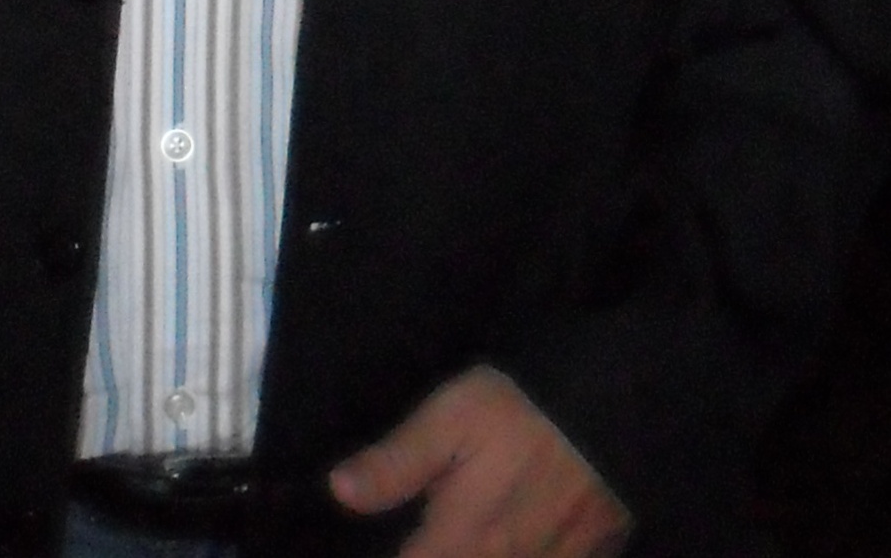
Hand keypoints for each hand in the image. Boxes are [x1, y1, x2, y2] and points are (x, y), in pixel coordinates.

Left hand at [329, 364, 631, 557]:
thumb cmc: (520, 409)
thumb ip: (397, 463)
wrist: (613, 408)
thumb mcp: (451, 417)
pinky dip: (519, 555)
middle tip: (432, 531)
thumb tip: (338, 492)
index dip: (396, 555)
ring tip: (467, 533)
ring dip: (476, 555)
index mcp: (462, 540)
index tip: (399, 541)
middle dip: (437, 555)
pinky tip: (503, 539)